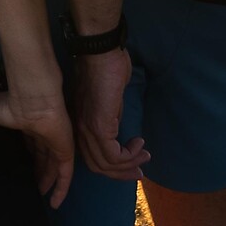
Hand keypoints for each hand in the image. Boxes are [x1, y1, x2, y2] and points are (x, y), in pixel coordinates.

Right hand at [0, 75, 75, 207]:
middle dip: (38, 169)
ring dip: (48, 180)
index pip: (29, 140)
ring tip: (40, 196)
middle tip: (31, 185)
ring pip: (53, 166)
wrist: (32, 101)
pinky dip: (61, 190)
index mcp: (27, 123)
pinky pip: (65, 175)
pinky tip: (55, 204)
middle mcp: (43, 132)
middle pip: (42, 154)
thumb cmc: (9, 103)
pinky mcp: (65, 151)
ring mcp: (56, 142)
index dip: (27, 153)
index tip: (20, 163)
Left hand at [70, 47, 146, 180]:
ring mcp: (88, 129)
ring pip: (105, 164)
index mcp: (81, 124)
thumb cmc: (106, 68)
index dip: (113, 166)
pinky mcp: (98, 126)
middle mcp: (80, 130)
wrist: (100, 52)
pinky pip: (113, 155)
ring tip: (144, 156)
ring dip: (129, 165)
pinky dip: (129, 155)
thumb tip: (119, 128)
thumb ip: (111, 116)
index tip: (133, 163)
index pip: (93, 157)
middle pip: (98, 167)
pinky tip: (139, 144)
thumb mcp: (109, 100)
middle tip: (140, 171)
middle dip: (121, 173)